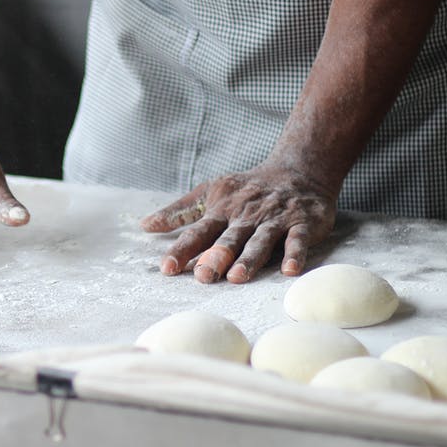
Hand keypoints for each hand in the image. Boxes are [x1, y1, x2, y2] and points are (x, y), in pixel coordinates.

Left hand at [139, 164, 335, 283]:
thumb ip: (180, 211)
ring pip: (260, 240)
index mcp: (222, 210)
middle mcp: (246, 216)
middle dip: (215, 256)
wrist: (299, 169)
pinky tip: (289, 270)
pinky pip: (298, 239)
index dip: (182, 249)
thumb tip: (144, 225)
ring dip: (249, 258)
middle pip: (229, 238)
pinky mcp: (302, 223)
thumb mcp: (210, 192)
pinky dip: (294, 254)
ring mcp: (275, 219)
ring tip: (237, 277)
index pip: (198, 231)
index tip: (167, 267)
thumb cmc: (248, 187)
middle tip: (203, 275)